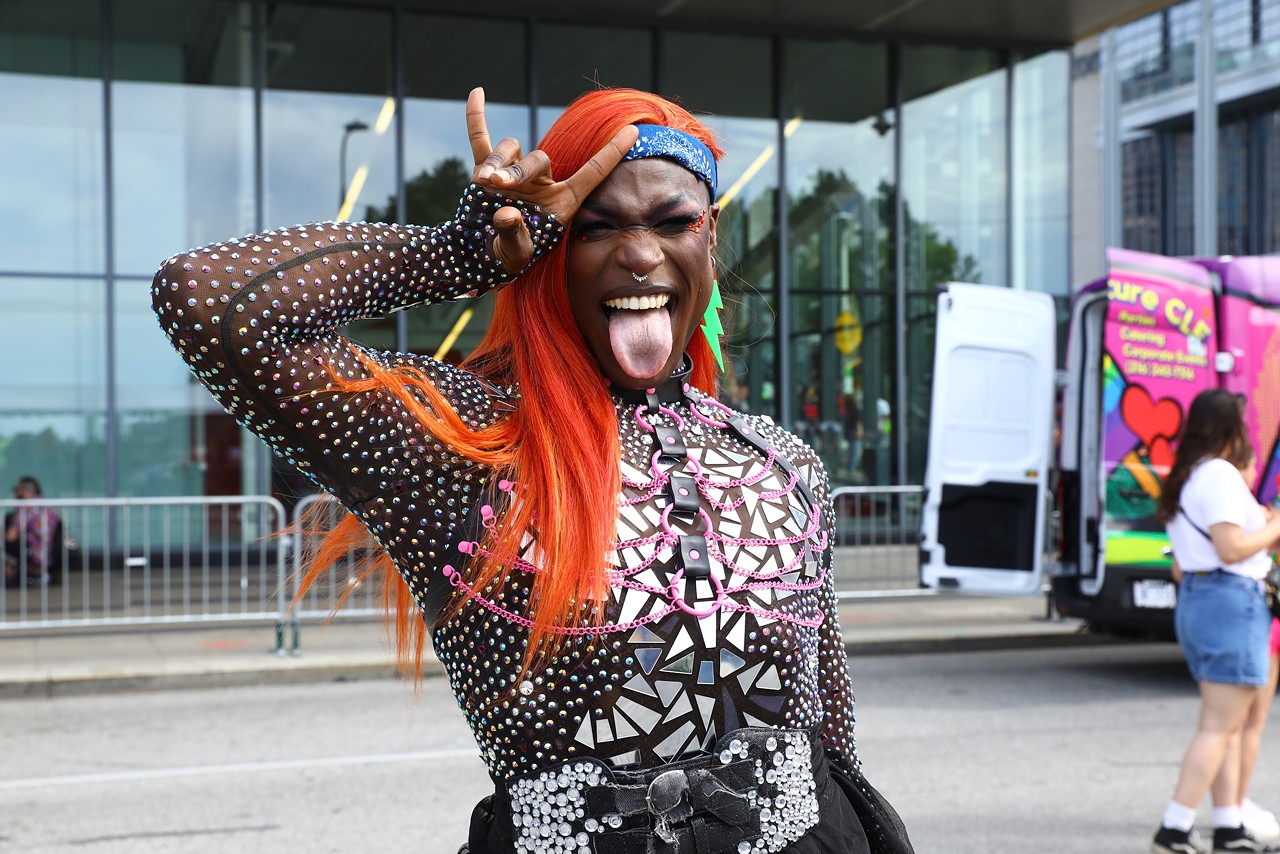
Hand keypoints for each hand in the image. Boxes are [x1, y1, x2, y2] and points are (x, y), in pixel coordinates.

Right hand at [466, 87, 637, 272]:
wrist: (482, 255)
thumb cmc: (510, 255)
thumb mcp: (516, 254)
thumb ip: (514, 235)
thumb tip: (507, 214)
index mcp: (561, 201)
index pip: (592, 172)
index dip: (612, 153)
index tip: (634, 133)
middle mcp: (541, 182)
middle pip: (537, 159)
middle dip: (517, 170)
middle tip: (498, 185)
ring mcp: (513, 174)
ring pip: (510, 149)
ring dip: (496, 162)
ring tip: (484, 183)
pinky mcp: (484, 171)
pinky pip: (482, 141)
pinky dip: (477, 119)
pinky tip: (477, 93)